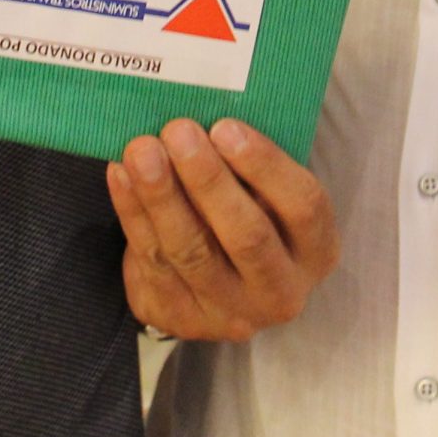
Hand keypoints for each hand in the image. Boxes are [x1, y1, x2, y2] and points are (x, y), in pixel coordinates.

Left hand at [106, 118, 338, 341]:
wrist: (218, 276)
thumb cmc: (250, 210)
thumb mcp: (268, 190)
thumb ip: (251, 163)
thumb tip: (208, 116)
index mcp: (316, 251)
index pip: (303, 207)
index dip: (266, 166)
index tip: (226, 126)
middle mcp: (282, 291)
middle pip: (247, 236)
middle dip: (208, 180)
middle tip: (178, 131)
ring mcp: (231, 314)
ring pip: (193, 253)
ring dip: (162, 196)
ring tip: (141, 150)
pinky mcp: (182, 320)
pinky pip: (153, 264)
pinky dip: (133, 214)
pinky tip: (121, 175)